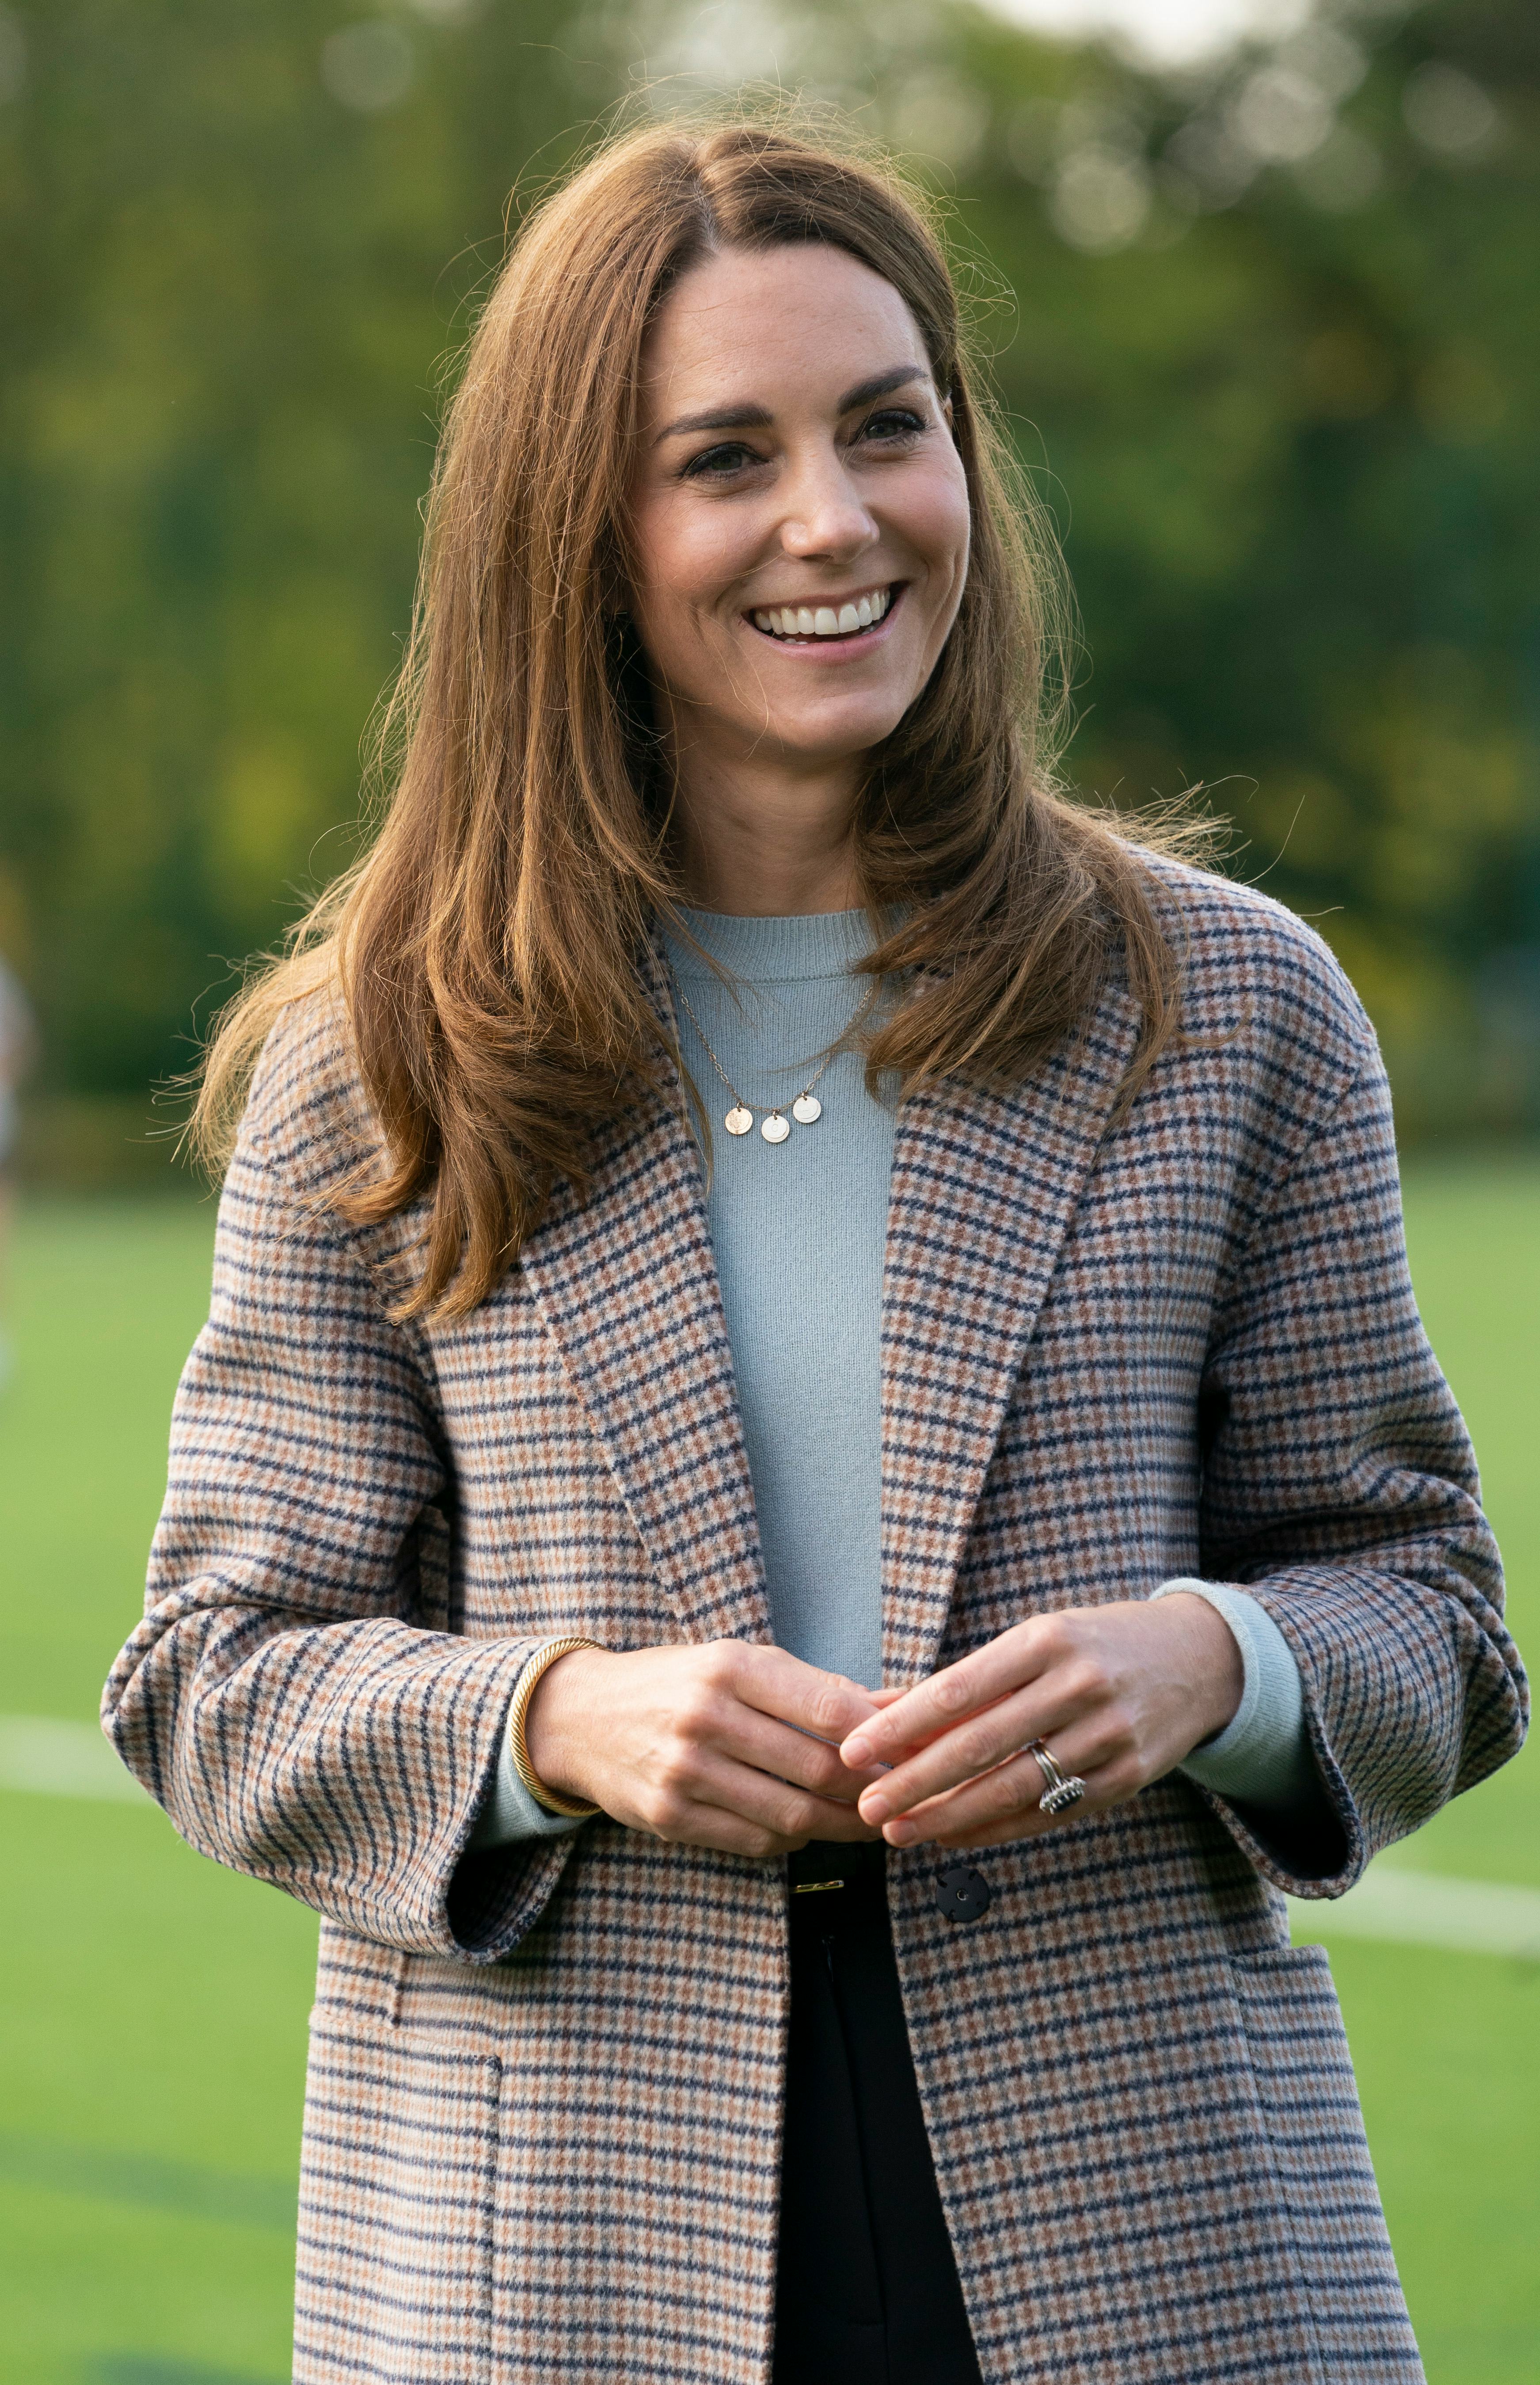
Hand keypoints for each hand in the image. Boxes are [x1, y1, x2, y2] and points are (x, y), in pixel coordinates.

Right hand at [524, 1639, 889, 1858]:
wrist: (580, 1718)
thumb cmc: (676, 1683)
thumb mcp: (737, 1662)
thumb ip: (813, 1687)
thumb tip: (894, 1706)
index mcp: (729, 1668)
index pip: (827, 1708)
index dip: (879, 1737)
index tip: (910, 1750)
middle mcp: (706, 1718)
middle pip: (817, 1769)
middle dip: (870, 1790)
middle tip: (899, 1796)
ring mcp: (685, 1772)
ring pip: (791, 1815)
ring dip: (841, 1825)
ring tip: (868, 1822)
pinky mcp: (670, 1816)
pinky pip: (754, 1840)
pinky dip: (791, 1840)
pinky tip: (806, 1828)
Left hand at [837, 1595, 1244, 1850]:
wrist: (1198, 1659)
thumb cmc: (1092, 1645)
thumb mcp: (1035, 1641)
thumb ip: (964, 1681)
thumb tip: (878, 1709)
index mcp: (1046, 1640)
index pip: (959, 1689)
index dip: (902, 1725)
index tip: (855, 1749)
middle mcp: (1078, 1686)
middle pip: (981, 1744)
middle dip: (915, 1781)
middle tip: (866, 1806)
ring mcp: (1108, 1735)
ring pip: (1014, 1788)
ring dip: (948, 1816)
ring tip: (898, 1831)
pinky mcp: (1128, 1777)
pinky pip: (1050, 1812)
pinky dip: (996, 1829)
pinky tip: (953, 1836)